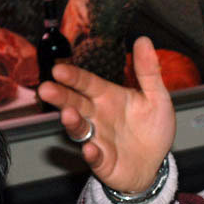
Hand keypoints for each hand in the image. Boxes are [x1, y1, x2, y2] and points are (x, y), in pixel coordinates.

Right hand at [38, 36, 174, 192]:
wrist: (155, 163)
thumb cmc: (152, 129)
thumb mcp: (157, 98)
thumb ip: (149, 72)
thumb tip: (144, 40)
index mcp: (108, 97)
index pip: (87, 83)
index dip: (74, 77)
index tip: (59, 69)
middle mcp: (98, 116)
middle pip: (75, 103)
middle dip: (61, 96)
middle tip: (47, 88)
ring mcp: (98, 139)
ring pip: (79, 130)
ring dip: (73, 122)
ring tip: (69, 115)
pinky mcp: (103, 161)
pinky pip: (95, 158)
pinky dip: (92, 154)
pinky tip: (91, 149)